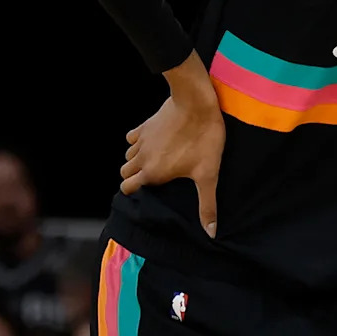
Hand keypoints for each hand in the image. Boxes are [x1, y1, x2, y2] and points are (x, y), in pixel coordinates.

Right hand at [121, 55, 223, 237]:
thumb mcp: (208, 174)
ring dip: (138, 160)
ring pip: (128, 156)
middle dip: (135, 177)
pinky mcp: (146, 125)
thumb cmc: (204, 138)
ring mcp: (142, 140)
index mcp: (152, 173)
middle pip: (125, 173)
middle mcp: (141, 158)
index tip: (151, 191)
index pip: (128, 189)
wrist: (196, 103)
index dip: (136, 192)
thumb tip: (211, 232)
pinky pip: (133, 137)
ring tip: (157, 161)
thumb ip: (207, 204)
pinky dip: (139, 141)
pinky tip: (155, 141)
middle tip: (155, 177)